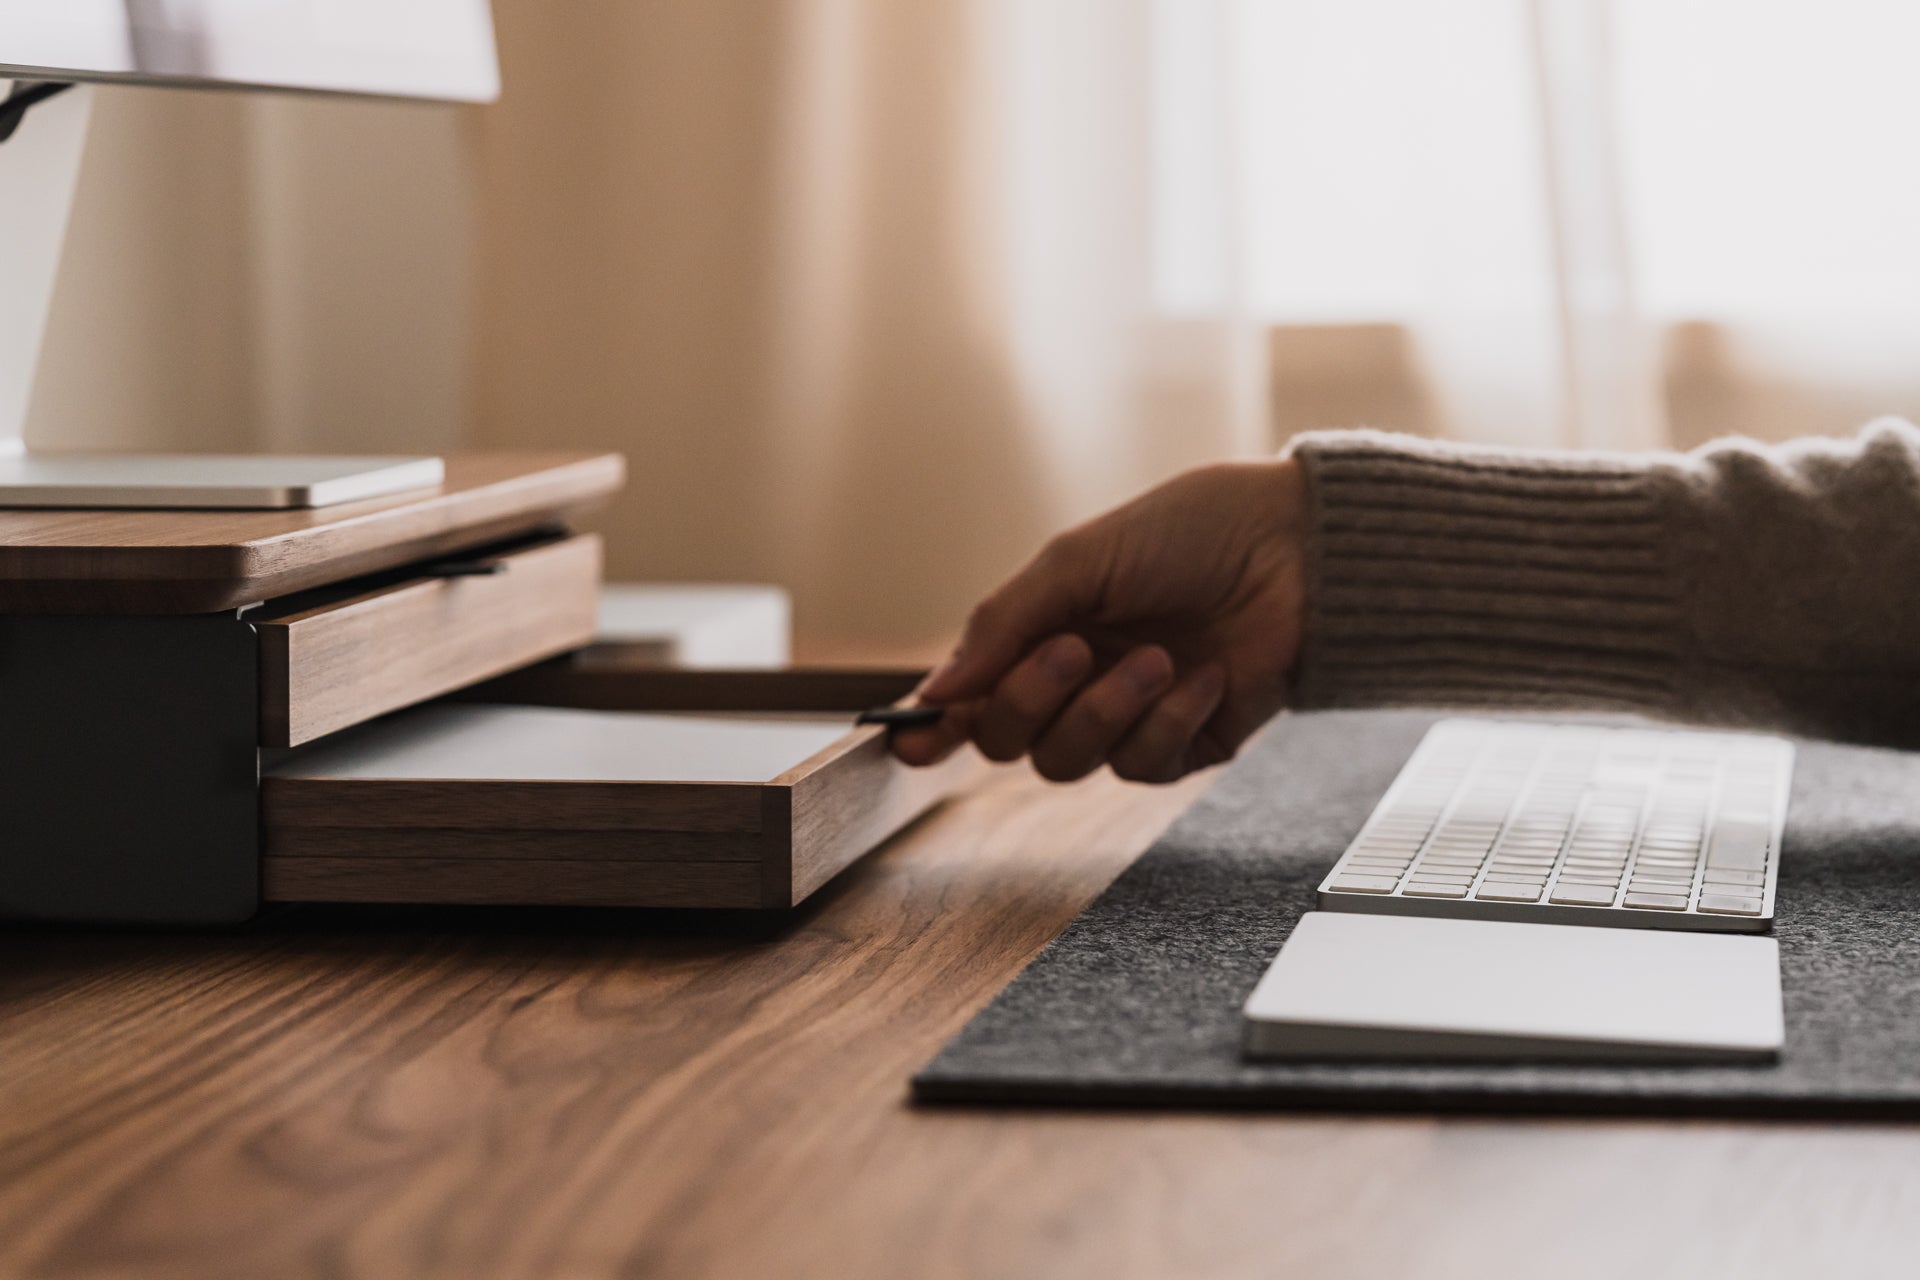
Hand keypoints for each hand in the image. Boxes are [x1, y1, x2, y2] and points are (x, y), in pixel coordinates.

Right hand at [891, 458, 1307, 782]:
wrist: (1295, 549)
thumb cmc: (1192, 533)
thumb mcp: (1080, 560)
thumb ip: (1003, 622)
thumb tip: (937, 691)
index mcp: (1039, 631)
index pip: (970, 695)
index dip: (934, 725)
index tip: (911, 739)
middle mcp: (1074, 681)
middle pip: (1006, 740)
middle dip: (1029, 701)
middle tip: (1075, 650)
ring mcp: (1126, 718)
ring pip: (1067, 764)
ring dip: (1105, 711)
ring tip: (1157, 658)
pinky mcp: (1183, 745)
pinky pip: (1143, 766)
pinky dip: (1167, 721)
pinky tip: (1202, 677)